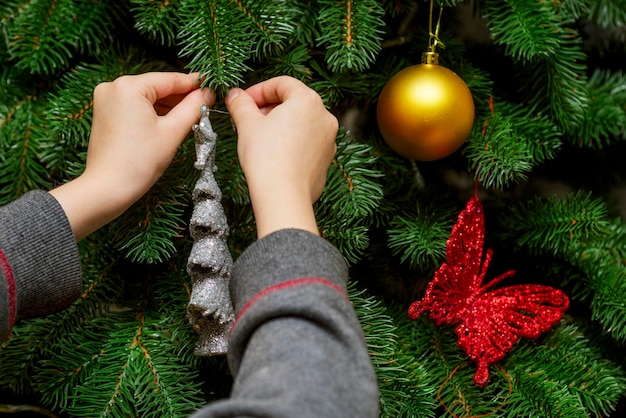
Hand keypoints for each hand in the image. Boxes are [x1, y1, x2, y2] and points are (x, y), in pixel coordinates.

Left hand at [51, 72, 214, 240]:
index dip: (194, 84)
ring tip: (193, 117)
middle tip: (206, 106)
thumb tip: (208, 93)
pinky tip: (171, 124)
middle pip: (157, 88)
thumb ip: (193, 108)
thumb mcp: (172, 132)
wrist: (107, 189)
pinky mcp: (105, 114)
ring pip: (147, 98)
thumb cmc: (139, 161)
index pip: (169, 79)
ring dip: (169, 107)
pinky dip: (153, 114)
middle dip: (181, 98)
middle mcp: (113, 87)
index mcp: (128, 86)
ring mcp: (106, 100)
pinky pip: (136, 107)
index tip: (213, 87)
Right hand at [225, 76, 337, 237]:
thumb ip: (241, 104)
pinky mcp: (326, 159)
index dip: (259, 90)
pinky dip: (292, 142)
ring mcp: (328, 140)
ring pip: (302, 123)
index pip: (283, 83)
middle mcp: (325, 117)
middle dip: (269, 108)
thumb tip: (235, 96)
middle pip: (294, 102)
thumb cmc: (267, 158)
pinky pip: (307, 143)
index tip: (244, 101)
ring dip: (280, 125)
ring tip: (259, 137)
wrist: (283, 196)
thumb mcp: (247, 124)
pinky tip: (274, 153)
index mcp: (308, 101)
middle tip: (249, 119)